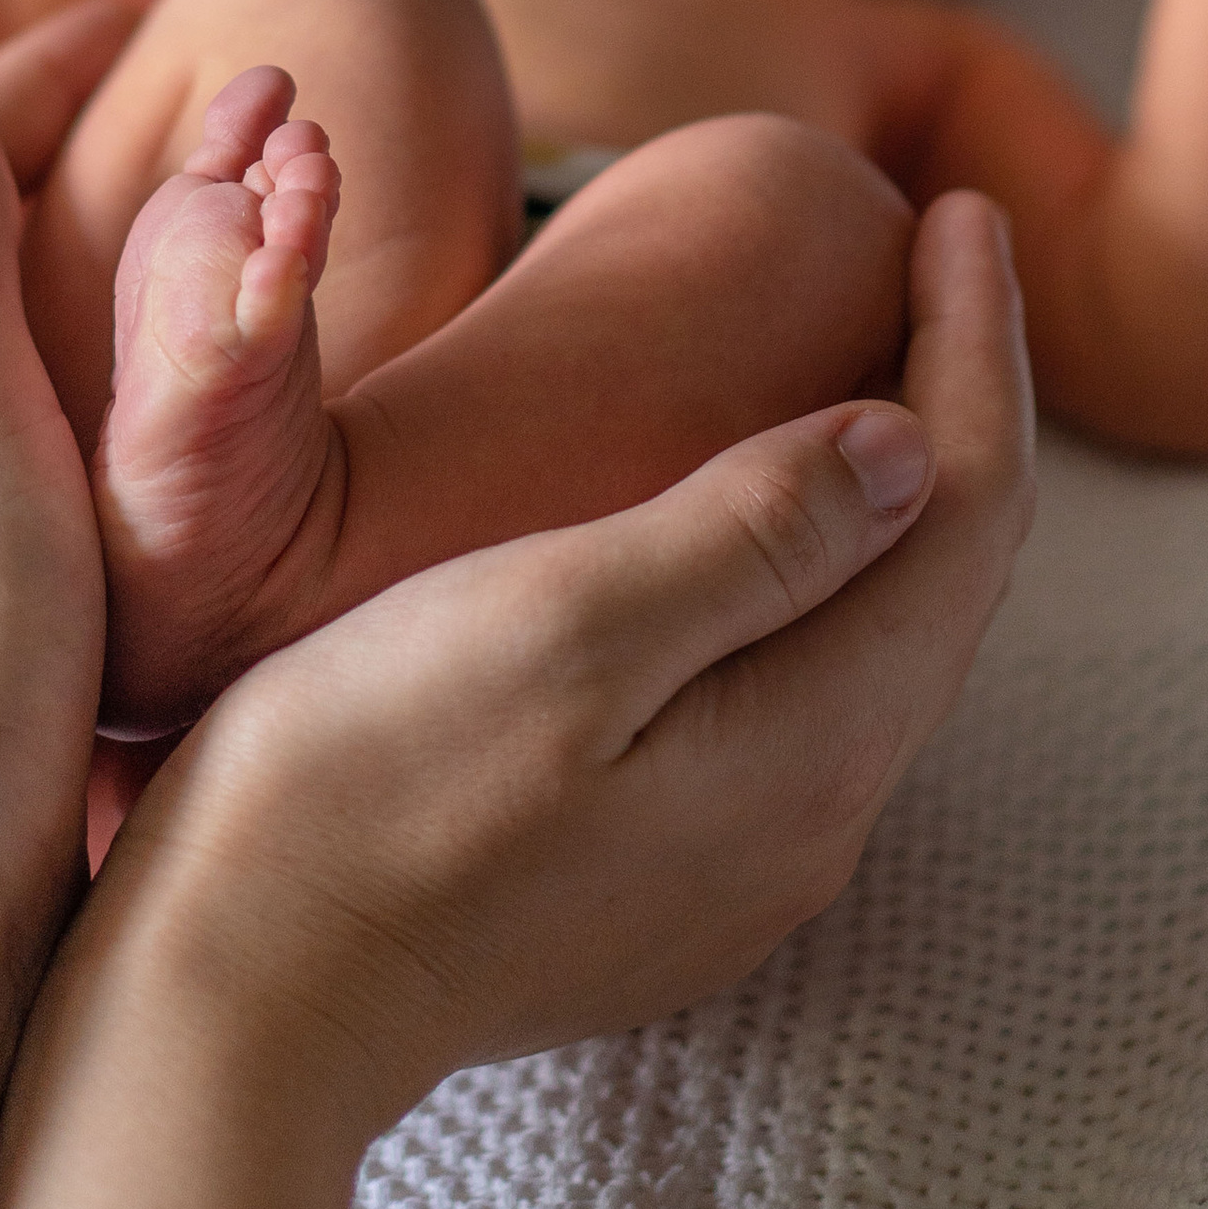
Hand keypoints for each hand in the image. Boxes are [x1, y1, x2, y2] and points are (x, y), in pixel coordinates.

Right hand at [0, 198, 1034, 1208]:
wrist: (233, 1001)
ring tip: (875, 355)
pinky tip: (752, 515)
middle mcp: (805, 825)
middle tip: (936, 253)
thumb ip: (755, 535)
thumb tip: (913, 444)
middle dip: (954, 403)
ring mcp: (732, 866)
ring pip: (870, 637)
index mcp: (806, 750)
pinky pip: (794, 691)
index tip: (961, 207)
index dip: (974, 345)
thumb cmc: (370, 781)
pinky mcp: (657, 876)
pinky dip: (810, 569)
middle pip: (940, 579)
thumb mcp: (564, 620)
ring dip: (889, 492)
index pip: (963, 514)